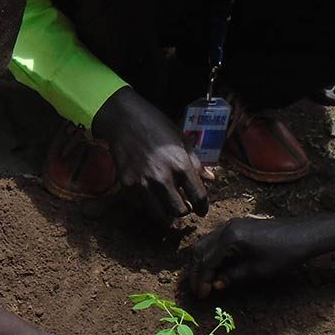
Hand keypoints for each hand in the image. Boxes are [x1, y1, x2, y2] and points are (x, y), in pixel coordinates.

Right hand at [93, 87, 208, 223]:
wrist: (123, 119)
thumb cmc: (156, 125)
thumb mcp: (181, 139)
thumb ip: (196, 162)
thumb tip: (210, 178)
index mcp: (180, 164)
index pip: (198, 196)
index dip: (203, 207)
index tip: (202, 210)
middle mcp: (162, 177)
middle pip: (179, 211)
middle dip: (185, 211)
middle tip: (186, 207)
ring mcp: (143, 183)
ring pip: (159, 215)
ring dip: (167, 214)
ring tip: (169, 207)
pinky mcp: (127, 185)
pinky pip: (142, 205)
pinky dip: (150, 206)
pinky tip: (153, 197)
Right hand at [187, 216, 321, 296]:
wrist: (304, 234)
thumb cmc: (284, 254)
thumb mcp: (257, 270)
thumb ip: (232, 277)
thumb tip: (215, 286)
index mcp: (229, 238)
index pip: (206, 261)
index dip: (201, 280)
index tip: (201, 296)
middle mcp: (225, 228)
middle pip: (200, 250)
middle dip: (196, 271)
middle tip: (198, 289)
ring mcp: (231, 225)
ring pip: (206, 244)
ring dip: (202, 262)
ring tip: (204, 281)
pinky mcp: (237, 226)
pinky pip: (215, 240)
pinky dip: (211, 254)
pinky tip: (216, 267)